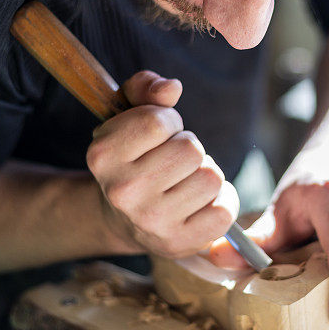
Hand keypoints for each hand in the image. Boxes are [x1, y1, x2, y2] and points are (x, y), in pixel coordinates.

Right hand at [87, 71, 238, 258]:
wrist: (124, 217)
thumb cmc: (135, 156)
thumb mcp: (129, 115)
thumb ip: (146, 88)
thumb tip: (171, 87)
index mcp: (103, 155)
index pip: (160, 120)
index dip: (169, 122)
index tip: (159, 135)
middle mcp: (122, 191)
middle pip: (191, 149)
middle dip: (189, 149)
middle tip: (173, 162)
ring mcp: (150, 220)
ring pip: (211, 177)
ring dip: (206, 174)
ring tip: (185, 181)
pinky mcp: (177, 242)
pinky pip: (225, 210)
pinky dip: (223, 201)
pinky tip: (202, 202)